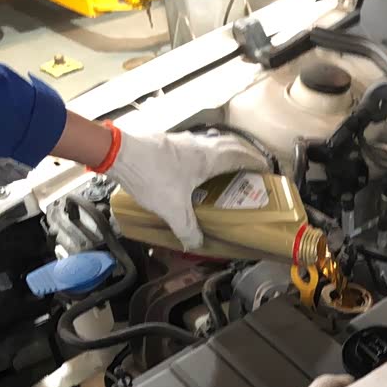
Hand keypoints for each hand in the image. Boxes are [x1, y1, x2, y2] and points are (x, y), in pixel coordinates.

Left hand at [107, 131, 257, 250]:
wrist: (120, 153)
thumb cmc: (151, 177)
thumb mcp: (172, 209)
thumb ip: (187, 229)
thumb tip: (196, 245)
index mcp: (208, 159)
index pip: (241, 156)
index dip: (256, 162)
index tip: (267, 169)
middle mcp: (200, 146)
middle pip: (231, 144)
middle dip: (245, 154)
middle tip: (253, 167)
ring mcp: (184, 141)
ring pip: (214, 142)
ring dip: (227, 151)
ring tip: (230, 165)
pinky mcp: (170, 142)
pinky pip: (198, 145)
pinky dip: (208, 152)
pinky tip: (199, 165)